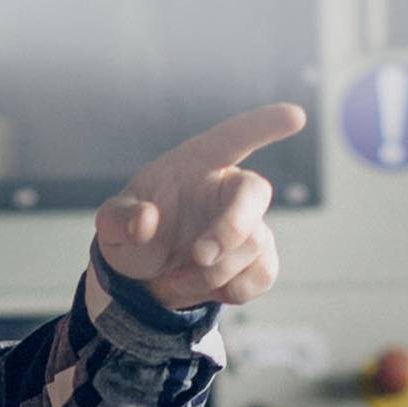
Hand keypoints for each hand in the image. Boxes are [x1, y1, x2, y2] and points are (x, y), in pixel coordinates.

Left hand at [92, 102, 303, 311]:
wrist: (144, 277)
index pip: (234, 137)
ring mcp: (248, 223)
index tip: (296, 116)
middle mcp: (228, 189)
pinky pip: (264, 273)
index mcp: (197, 164)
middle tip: (200, 256)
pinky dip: (232, 290)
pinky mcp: (258, 257)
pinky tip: (204, 289)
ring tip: (170, 280)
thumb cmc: (133, 233)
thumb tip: (145, 220)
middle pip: (254, 194)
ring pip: (252, 244)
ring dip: (210, 274)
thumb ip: (119, 219)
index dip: (264, 125)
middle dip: (231, 228)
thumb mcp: (111, 225)